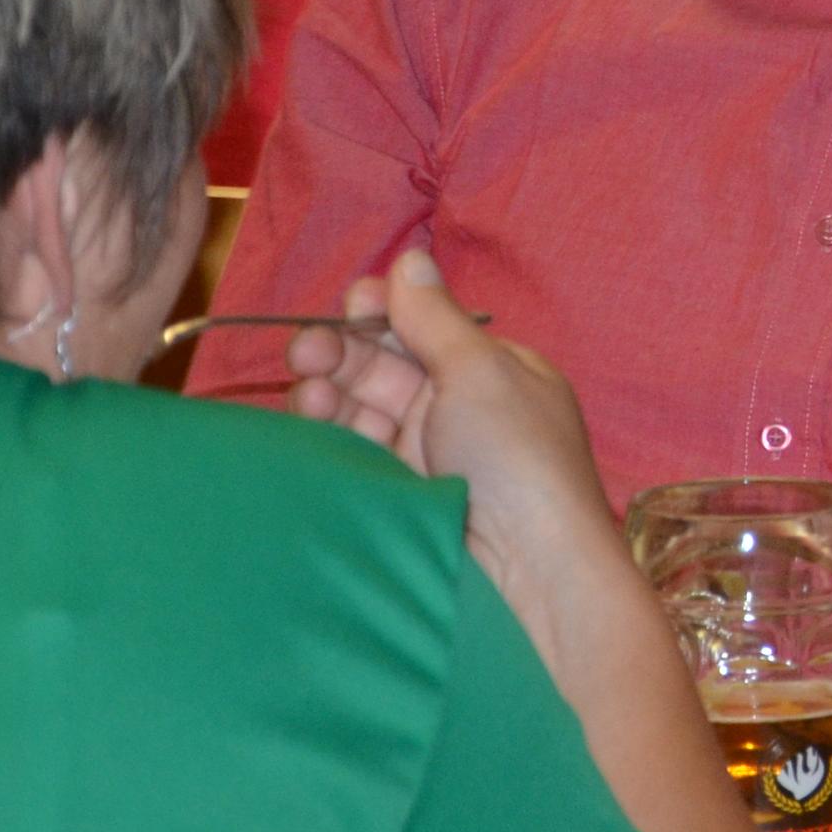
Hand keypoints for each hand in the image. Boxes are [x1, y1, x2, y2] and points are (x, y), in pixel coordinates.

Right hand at [291, 250, 624, 612]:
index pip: (424, 327)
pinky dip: (324, 431)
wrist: (524, 571)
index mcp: (492, 369)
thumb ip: (436, 318)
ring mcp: (422, 452)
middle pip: (381, 363)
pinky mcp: (392, 493)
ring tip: (309, 391)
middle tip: (308, 350)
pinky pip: (347, 450)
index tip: (354, 305)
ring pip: (355, 405)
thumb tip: (412, 259)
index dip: (384, 312)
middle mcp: (456, 407)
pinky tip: (308, 418)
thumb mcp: (483, 371)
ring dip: (325, 388)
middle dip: (340, 348)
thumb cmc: (517, 458)